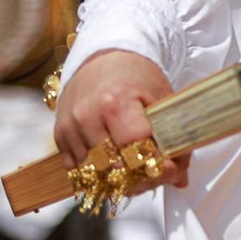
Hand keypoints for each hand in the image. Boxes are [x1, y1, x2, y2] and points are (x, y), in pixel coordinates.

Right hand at [52, 51, 189, 188]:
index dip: (155, 163)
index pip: (135, 147)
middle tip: (157, 173)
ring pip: (95, 174)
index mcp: (115, 102)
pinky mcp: (59, 136)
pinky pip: (78, 171)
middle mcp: (87, 117)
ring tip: (139, 170)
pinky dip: (99, 174)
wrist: (103, 58)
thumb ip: (174, 136)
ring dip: (120, 180)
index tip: (171, 168)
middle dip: (140, 177)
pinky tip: (117, 164)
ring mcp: (70, 128)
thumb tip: (181, 178)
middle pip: (114, 167)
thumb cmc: (137, 76)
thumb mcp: (162, 97)